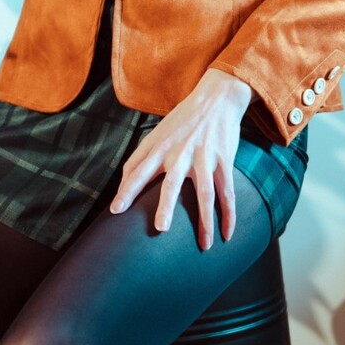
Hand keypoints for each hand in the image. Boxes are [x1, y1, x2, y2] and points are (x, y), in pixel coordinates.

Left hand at [109, 68, 254, 249]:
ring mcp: (205, 158)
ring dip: (205, 219)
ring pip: (206, 193)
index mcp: (160, 147)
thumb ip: (139, 159)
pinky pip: (227, 192)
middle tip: (161, 228)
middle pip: (173, 182)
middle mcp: (181, 153)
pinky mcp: (224, 161)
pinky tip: (227, 234)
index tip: (115, 211)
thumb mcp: (156, 134)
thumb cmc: (181, 121)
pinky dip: (228, 214)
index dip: (127, 190)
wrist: (216, 99)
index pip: (139, 171)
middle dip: (166, 205)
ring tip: (204, 245)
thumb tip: (121, 184)